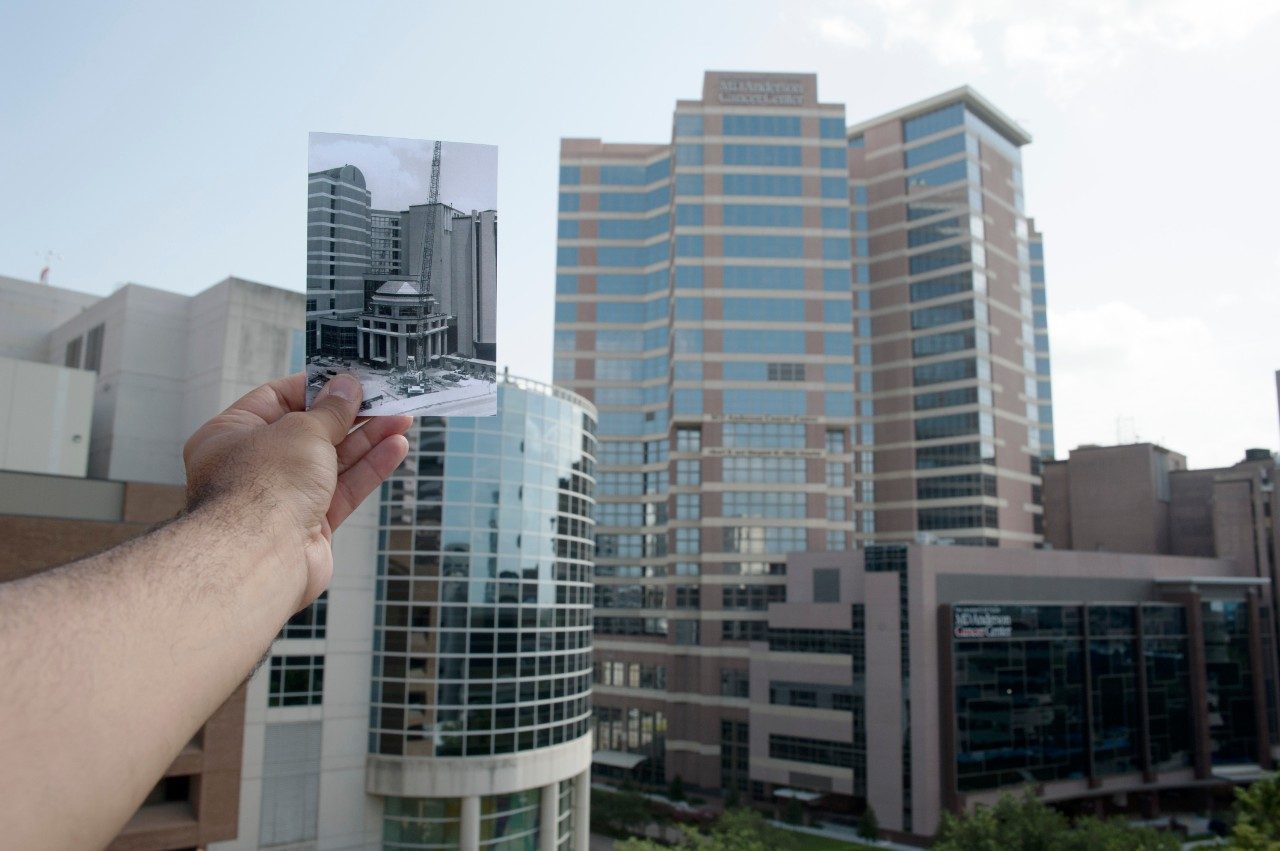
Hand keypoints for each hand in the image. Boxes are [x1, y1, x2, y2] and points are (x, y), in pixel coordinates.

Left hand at [183, 373, 410, 607]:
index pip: (278, 399)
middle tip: (385, 398)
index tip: (349, 378)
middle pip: (311, 431)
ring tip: (402, 420)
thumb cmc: (264, 485)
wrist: (261, 556)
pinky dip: (369, 468)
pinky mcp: (310, 523)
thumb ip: (331, 411)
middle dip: (351, 415)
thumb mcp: (302, 430)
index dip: (316, 387)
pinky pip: (344, 489)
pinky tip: (395, 448)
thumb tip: (346, 388)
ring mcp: (283, 496)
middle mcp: (255, 464)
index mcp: (233, 434)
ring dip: (368, 440)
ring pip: (333, 460)